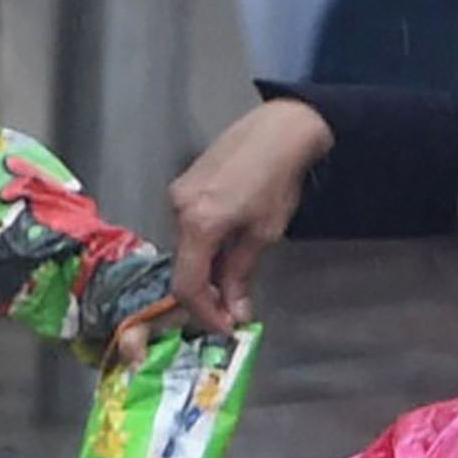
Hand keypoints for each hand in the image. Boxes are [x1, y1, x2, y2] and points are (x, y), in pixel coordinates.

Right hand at [166, 95, 334, 334]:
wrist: (279, 129)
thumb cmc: (277, 180)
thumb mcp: (264, 234)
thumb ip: (243, 273)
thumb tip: (236, 312)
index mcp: (197, 224)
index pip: (187, 284)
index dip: (204, 312)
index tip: (224, 328)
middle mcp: (177, 209)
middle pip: (183, 267)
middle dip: (205, 295)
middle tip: (231, 311)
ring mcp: (178, 193)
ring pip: (185, 248)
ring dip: (206, 271)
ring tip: (234, 282)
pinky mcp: (185, 184)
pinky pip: (188, 227)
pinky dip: (204, 248)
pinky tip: (227, 251)